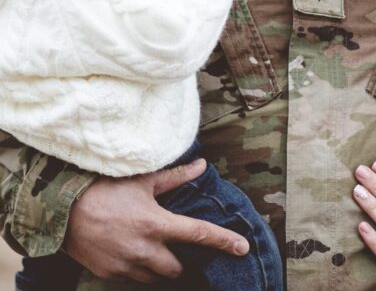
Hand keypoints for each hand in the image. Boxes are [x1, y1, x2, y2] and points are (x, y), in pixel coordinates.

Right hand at [65, 158, 248, 282]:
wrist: (64, 209)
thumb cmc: (107, 189)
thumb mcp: (144, 180)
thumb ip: (176, 177)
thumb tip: (202, 165)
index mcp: (157, 224)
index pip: (199, 234)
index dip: (224, 241)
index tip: (243, 248)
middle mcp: (145, 249)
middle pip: (178, 268)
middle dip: (180, 260)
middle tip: (171, 244)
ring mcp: (127, 265)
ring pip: (155, 276)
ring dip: (158, 265)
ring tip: (148, 246)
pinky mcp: (110, 274)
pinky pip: (132, 277)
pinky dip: (136, 268)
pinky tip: (128, 250)